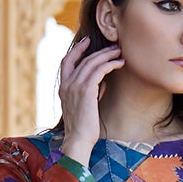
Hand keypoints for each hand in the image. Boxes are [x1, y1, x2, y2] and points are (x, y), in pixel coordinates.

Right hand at [58, 35, 122, 163]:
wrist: (79, 140)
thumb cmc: (83, 127)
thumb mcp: (84, 106)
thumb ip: (90, 92)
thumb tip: (103, 83)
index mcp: (63, 87)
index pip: (66, 61)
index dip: (77, 50)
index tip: (86, 41)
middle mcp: (67, 84)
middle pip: (83, 59)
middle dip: (100, 51)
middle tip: (113, 47)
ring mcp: (75, 86)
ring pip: (92, 62)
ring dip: (107, 55)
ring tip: (119, 52)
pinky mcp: (86, 90)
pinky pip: (99, 70)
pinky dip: (110, 64)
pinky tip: (119, 63)